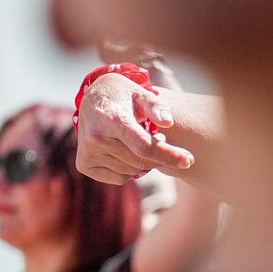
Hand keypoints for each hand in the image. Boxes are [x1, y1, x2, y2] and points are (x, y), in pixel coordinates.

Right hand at [75, 73, 194, 183]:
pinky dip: (130, 169)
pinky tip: (127, 152)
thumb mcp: (141, 93)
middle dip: (159, 156)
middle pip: (140, 161)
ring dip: (144, 162)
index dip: (168, 155)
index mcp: (110, 119)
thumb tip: (168, 122)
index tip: (188, 161)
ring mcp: (87, 153)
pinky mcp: (84, 164)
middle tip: (162, 140)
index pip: (143, 146)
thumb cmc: (123, 96)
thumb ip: (157, 105)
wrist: (92, 99)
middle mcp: (95, 138)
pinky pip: (119, 178)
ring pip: (131, 171)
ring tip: (141, 142)